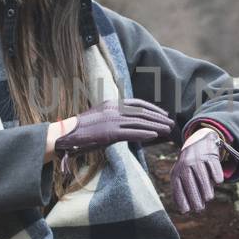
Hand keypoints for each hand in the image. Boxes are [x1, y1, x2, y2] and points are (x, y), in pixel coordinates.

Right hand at [54, 98, 173, 176]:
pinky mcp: (110, 133)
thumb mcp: (101, 115)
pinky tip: (154, 135)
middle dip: (159, 118)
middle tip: (171, 123)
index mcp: (113, 103)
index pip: (139, 104)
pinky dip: (144, 134)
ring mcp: (113, 121)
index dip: (153, 109)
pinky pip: (132, 133)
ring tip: (168, 130)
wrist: (67, 132)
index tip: (163, 114)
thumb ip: (115, 115)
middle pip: (143, 113)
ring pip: (140, 123)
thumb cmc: (84, 127)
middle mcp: (115, 109)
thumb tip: (130, 121)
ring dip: (156, 126)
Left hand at [171, 127, 222, 214]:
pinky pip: (215, 170)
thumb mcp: (180, 175)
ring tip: (208, 198)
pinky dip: (217, 177)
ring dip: (206, 191)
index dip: (182, 200)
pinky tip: (217, 181)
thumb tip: (182, 210)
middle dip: (195, 200)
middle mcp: (185, 164)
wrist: (199, 142)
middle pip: (191, 185)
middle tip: (199, 209)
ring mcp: (198, 159)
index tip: (186, 211)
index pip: (178, 188)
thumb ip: (180, 191)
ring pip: (203, 179)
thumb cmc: (188, 166)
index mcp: (177, 171)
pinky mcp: (210, 156)